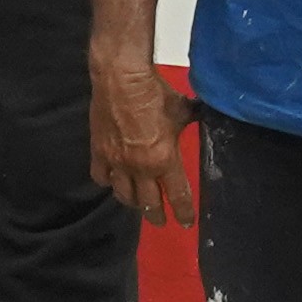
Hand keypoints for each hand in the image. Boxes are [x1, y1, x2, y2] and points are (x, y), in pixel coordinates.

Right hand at [89, 56, 196, 227]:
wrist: (122, 79)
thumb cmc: (155, 93)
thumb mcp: (182, 109)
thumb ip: (191, 119)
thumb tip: (202, 114)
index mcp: (165, 160)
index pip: (177, 196)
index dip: (183, 212)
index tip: (186, 222)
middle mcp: (140, 168)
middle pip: (148, 204)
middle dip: (156, 215)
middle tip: (160, 220)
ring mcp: (117, 162)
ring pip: (124, 195)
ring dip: (133, 203)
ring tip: (137, 204)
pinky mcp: (99, 152)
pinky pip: (102, 177)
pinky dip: (108, 182)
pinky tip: (112, 180)